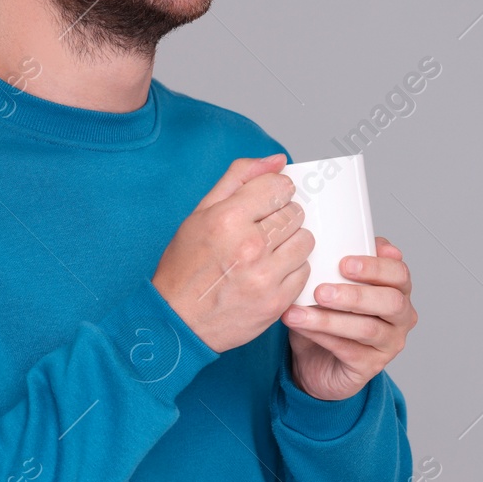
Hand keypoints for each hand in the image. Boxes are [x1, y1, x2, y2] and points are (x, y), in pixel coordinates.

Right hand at [152, 154, 313, 352]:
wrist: (177, 321)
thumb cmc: (186, 266)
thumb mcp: (201, 213)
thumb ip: (240, 178)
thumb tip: (278, 160)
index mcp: (228, 218)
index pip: (279, 186)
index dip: (274, 192)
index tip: (267, 202)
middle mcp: (250, 246)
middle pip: (295, 212)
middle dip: (281, 217)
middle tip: (261, 231)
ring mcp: (265, 277)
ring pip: (305, 240)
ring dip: (290, 242)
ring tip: (267, 251)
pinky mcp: (277, 302)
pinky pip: (304, 271)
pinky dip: (290, 269)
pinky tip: (269, 272)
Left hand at [282, 237, 416, 400]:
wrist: (316, 361)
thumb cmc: (329, 314)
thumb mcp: (333, 283)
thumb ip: (338, 263)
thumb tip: (325, 239)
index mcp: (398, 289)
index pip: (399, 273)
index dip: (375, 267)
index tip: (344, 263)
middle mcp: (402, 317)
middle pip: (391, 302)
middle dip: (355, 294)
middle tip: (321, 291)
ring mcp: (390, 344)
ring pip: (368, 329)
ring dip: (330, 319)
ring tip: (299, 311)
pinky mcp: (372, 367)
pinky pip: (349, 351)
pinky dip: (322, 337)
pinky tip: (300, 326)